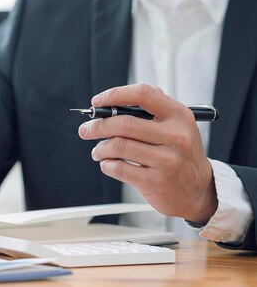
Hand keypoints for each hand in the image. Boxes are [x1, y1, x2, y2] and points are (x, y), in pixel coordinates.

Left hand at [78, 84, 217, 222]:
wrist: (199, 191)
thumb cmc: (181, 156)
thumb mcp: (178, 127)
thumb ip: (153, 111)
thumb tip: (114, 101)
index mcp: (179, 116)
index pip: (143, 95)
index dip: (115, 95)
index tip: (97, 102)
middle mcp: (175, 136)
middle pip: (123, 123)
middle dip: (97, 126)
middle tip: (86, 130)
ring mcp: (166, 160)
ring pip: (117, 146)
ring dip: (100, 148)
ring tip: (98, 151)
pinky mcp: (155, 182)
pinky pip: (119, 169)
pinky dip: (106, 165)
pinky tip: (108, 165)